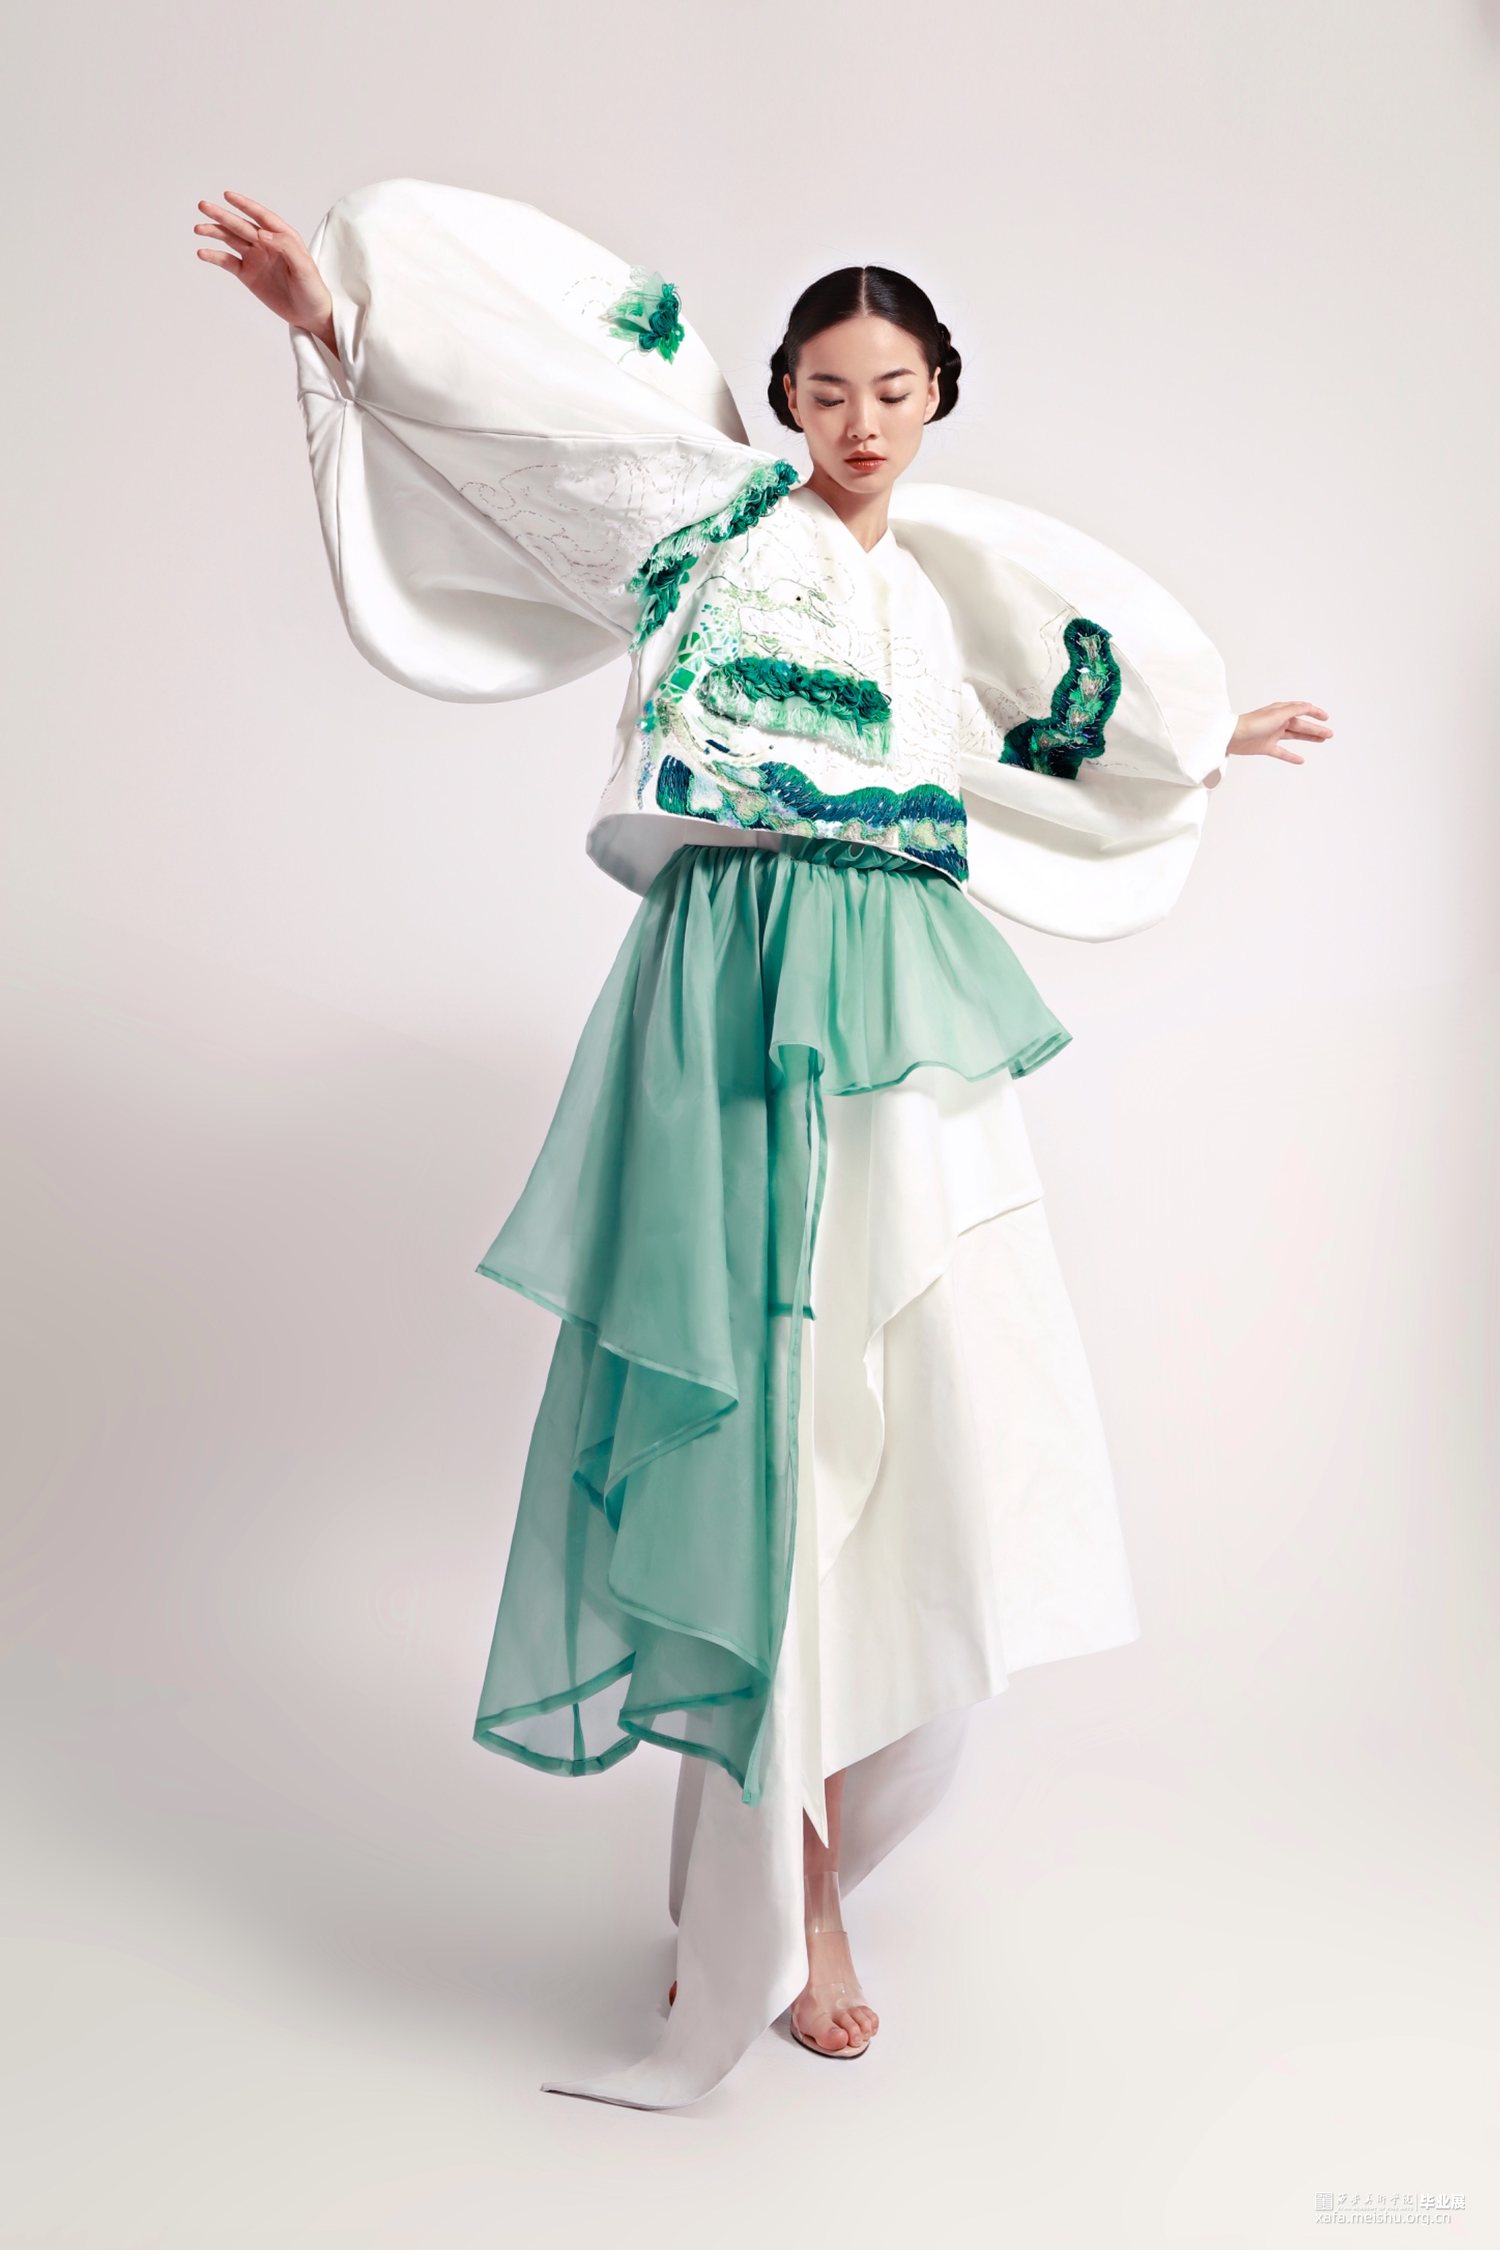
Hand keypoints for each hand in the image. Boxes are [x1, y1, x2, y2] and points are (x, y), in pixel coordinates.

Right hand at [193, 189, 335, 350]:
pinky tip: (202, 252)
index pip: (261, 216)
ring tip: (198, 228)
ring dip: (215, 232)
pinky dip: (215, 256)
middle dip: (222, 216)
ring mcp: (255, 258)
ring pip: (231, 240)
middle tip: (203, 206)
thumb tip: (261, 233)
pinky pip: (228, 262)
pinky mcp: (247, 274)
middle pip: (240, 225)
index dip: (244, 205)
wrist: (310, 315)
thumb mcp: (304, 267)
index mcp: (282, 237)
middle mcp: (266, 243)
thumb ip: (285, 247)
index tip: (228, 195)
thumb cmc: (313, 289)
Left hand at [1227, 701, 1332, 766]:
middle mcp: (1278, 721)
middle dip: (1316, 729)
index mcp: (1281, 711)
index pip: (1302, 709)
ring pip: (1295, 736)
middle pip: (1301, 725)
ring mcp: (1272, 734)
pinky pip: (1282, 752)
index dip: (1315, 713)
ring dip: (1309, 738)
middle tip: (1329, 734)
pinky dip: (1291, 756)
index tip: (1326, 718)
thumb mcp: (1278, 713)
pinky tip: (1301, 760)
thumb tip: (1309, 706)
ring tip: (1322, 740)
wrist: (1232, 736)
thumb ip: (1295, 709)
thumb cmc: (1253, 723)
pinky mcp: (1266, 747)